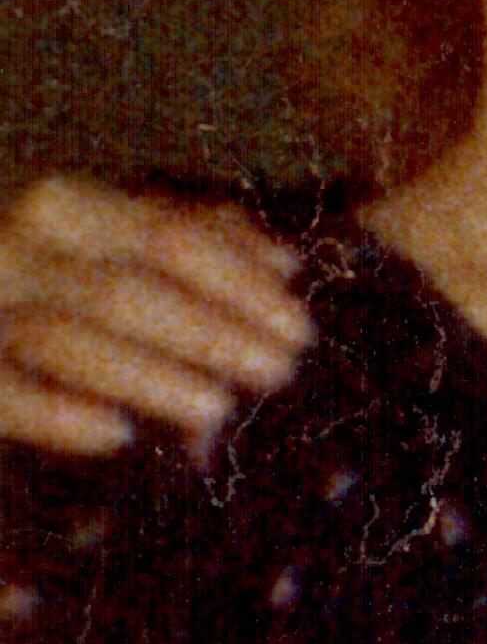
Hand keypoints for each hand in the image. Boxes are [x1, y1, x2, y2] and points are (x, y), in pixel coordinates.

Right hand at [0, 177, 305, 455]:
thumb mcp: (125, 245)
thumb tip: (284, 264)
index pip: (166, 238)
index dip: (239, 284)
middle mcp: (13, 250)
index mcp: (64, 210)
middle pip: (122, 292)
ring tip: (220, 410)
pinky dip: (56, 414)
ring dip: (148, 376)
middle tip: (277, 374)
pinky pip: (4, 394)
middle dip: (207, 335)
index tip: (300, 330)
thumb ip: (200, 242)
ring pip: (65, 340)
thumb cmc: (64, 281)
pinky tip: (119, 434)